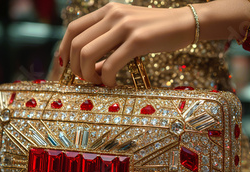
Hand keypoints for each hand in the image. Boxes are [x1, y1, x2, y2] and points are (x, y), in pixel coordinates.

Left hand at [58, 2, 194, 85]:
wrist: (186, 23)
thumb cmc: (157, 31)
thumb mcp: (128, 28)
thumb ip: (108, 41)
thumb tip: (89, 68)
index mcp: (108, 10)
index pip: (73, 29)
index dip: (64, 50)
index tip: (66, 68)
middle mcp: (112, 14)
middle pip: (76, 44)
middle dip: (75, 68)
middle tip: (86, 80)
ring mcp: (124, 26)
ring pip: (87, 55)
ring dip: (88, 75)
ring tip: (98, 82)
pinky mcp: (137, 41)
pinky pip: (110, 65)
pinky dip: (105, 79)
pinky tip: (112, 84)